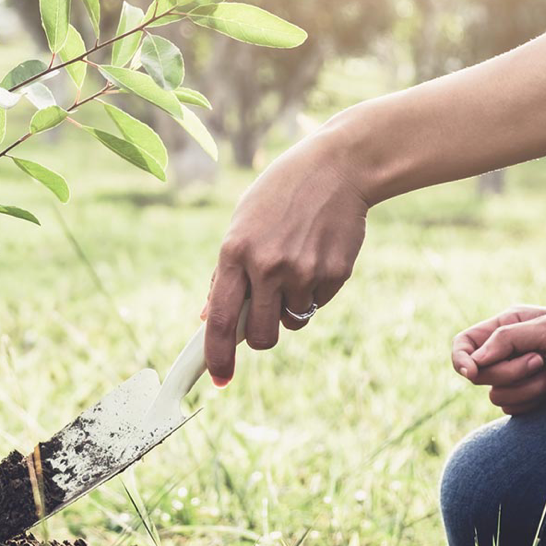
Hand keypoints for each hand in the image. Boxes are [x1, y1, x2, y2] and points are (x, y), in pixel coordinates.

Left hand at [204, 122, 368, 384]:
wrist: (337, 167)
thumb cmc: (280, 196)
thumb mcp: (243, 224)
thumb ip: (225, 272)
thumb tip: (208, 317)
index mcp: (235, 252)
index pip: (220, 319)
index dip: (217, 356)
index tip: (219, 378)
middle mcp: (267, 266)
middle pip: (261, 337)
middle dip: (262, 337)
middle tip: (266, 316)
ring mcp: (303, 271)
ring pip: (293, 321)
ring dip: (291, 306)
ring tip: (296, 263)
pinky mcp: (334, 273)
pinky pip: (318, 303)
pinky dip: (316, 290)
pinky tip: (318, 254)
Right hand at [451, 306, 545, 413]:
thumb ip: (507, 340)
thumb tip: (474, 361)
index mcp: (507, 326)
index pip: (464, 344)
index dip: (460, 360)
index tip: (472, 372)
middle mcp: (508, 350)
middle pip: (479, 374)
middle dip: (508, 373)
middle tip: (540, 362)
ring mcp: (520, 375)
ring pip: (496, 394)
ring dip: (526, 389)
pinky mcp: (533, 396)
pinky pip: (513, 409)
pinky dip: (532, 401)